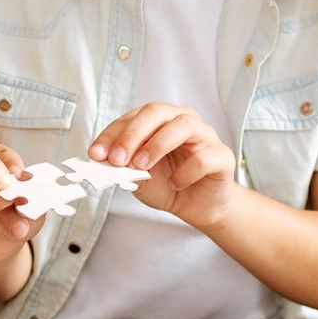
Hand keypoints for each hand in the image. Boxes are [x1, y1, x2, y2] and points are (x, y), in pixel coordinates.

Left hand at [90, 103, 239, 227]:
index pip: (132, 117)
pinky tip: (175, 183)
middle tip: (117, 159)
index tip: (95, 154)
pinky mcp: (222, 156)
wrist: (198, 206)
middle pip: (156, 112)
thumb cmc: (168, 184)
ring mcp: (205, 136)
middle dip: (132, 134)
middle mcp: (182, 120)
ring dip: (157, 144)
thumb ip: (123, 168)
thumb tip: (104, 162)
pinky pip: (204, 158)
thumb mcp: (138, 178)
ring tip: (141, 166)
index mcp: (160, 120)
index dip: (111, 134)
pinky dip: (186, 172)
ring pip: (183, 125)